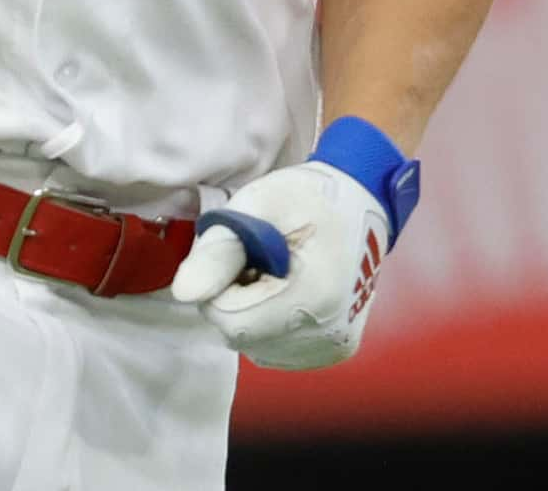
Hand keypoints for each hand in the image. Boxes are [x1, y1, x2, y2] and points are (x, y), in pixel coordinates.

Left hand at [172, 118, 418, 369]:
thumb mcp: (257, 206)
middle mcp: (327, 336)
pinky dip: (271, 323)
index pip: (230, 319)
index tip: (242, 253)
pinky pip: (277, 348)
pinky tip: (289, 292)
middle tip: (260, 258)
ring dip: (252, 312)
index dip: (221, 285)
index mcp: (312, 299)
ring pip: (256, 345)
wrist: (363, 201)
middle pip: (242, 335)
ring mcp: (333, 347)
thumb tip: (184, 294)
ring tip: (278, 273)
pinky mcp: (336, 350)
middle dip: (236, 298)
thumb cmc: (308, 197)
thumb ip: (218, 251)